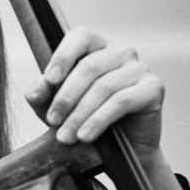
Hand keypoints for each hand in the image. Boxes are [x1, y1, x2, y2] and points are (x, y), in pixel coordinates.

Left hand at [25, 27, 180, 189]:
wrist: (117, 154)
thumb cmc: (84, 123)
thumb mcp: (55, 109)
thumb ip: (42, 95)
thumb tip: (35, 88)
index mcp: (95, 49)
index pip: (81, 36)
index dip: (64, 55)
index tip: (49, 79)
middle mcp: (120, 53)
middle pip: (90, 65)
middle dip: (66, 96)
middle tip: (52, 121)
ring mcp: (139, 68)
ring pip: (104, 86)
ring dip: (79, 114)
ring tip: (65, 137)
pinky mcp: (153, 88)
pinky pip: (122, 101)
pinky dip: (98, 120)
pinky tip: (85, 136)